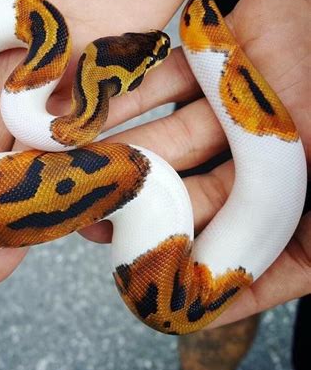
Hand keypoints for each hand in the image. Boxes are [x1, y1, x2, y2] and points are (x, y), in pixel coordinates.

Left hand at [80, 0, 310, 328]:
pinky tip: (90, 120)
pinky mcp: (218, 64)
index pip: (248, 254)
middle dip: (144, 213)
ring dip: (126, 158)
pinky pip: (166, 85)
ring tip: (81, 174)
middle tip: (93, 224)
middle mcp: (267, 162)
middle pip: (195, 197)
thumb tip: (220, 304)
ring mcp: (239, 112)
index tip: (148, 291)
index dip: (200, 275)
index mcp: (303, 201)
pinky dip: (129, 101)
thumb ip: (301, 253)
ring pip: (171, 143)